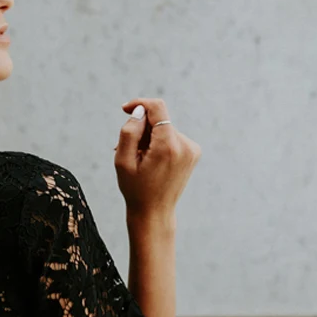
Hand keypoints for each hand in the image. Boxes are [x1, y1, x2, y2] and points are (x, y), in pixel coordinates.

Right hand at [114, 97, 200, 217]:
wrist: (154, 212)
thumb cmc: (135, 188)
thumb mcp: (123, 161)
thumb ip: (130, 131)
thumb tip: (141, 110)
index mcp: (168, 146)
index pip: (158, 108)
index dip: (140, 104)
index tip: (124, 109)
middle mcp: (185, 145)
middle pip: (159, 121)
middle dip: (142, 130)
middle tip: (128, 151)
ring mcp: (192, 149)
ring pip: (165, 130)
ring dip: (149, 139)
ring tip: (140, 161)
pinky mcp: (193, 152)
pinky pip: (171, 138)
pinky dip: (159, 144)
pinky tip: (151, 162)